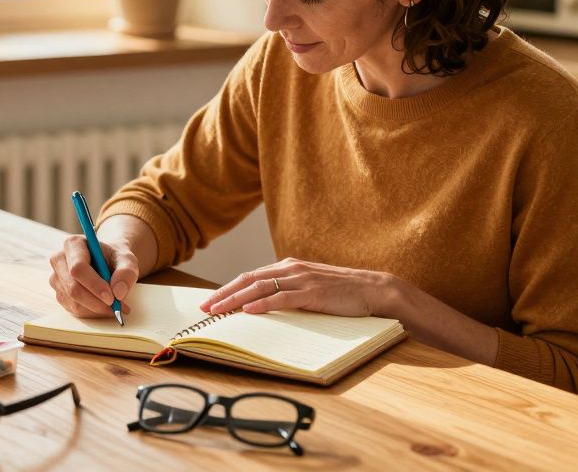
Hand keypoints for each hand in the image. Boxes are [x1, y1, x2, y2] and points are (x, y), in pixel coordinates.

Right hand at [48, 235, 138, 317]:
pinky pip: (73, 309)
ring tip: (116, 306)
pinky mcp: (59, 293)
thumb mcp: (127, 260)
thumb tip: (118, 293)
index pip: (78, 268)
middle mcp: (59, 260)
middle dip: (96, 302)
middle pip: (73, 288)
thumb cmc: (115, 258)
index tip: (112, 297)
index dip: (94, 285)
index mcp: (74, 244)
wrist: (107, 263)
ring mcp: (56, 278)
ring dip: (96, 309)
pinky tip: (104, 307)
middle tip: (116, 308)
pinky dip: (92, 312)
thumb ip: (126, 272)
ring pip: (73, 302)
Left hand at [198, 258, 395, 316]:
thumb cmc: (342, 293)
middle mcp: (291, 269)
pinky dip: (262, 303)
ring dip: (235, 299)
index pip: (250, 276)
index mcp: (289, 267)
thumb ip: (289, 291)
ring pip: (260, 287)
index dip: (228, 288)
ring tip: (218, 310)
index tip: (210, 301)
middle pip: (248, 279)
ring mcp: (302, 279)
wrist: (373, 290)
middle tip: (204, 308)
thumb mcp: (310, 288)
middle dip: (223, 294)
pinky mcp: (313, 293)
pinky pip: (282, 298)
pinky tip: (248, 310)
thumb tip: (264, 305)